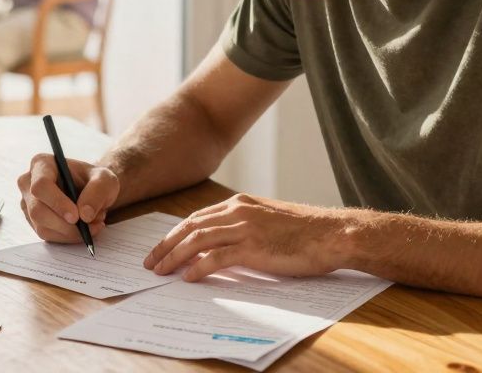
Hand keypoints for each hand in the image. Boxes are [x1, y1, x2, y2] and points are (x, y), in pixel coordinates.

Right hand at [17, 154, 119, 243]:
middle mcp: (28, 183)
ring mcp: (28, 204)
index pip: (41, 185)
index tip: (76, 216)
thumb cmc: (95, 180)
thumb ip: (97, 191)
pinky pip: (47, 236)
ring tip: (93, 225)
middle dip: (65, 224)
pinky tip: (82, 230)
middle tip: (89, 227)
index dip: (57, 202)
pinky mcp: (33, 221)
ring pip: (42, 227)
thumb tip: (84, 215)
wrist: (91, 191)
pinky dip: (68, 237)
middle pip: (38, 210)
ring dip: (70, 232)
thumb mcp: (105, 180)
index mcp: (42, 164)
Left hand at [143, 193, 350, 281]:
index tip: (162, 247)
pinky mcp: (253, 247)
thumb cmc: (305, 232)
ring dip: (174, 256)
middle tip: (151, 261)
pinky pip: (216, 257)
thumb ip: (244, 226)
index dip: (176, 233)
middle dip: (166, 244)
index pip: (197, 217)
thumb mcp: (267, 220)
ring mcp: (245, 228)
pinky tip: (188, 278)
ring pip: (197, 240)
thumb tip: (222, 244)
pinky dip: (198, 267)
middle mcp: (238, 211)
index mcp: (240, 203)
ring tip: (161, 270)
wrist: (331, 234)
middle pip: (190, 226)